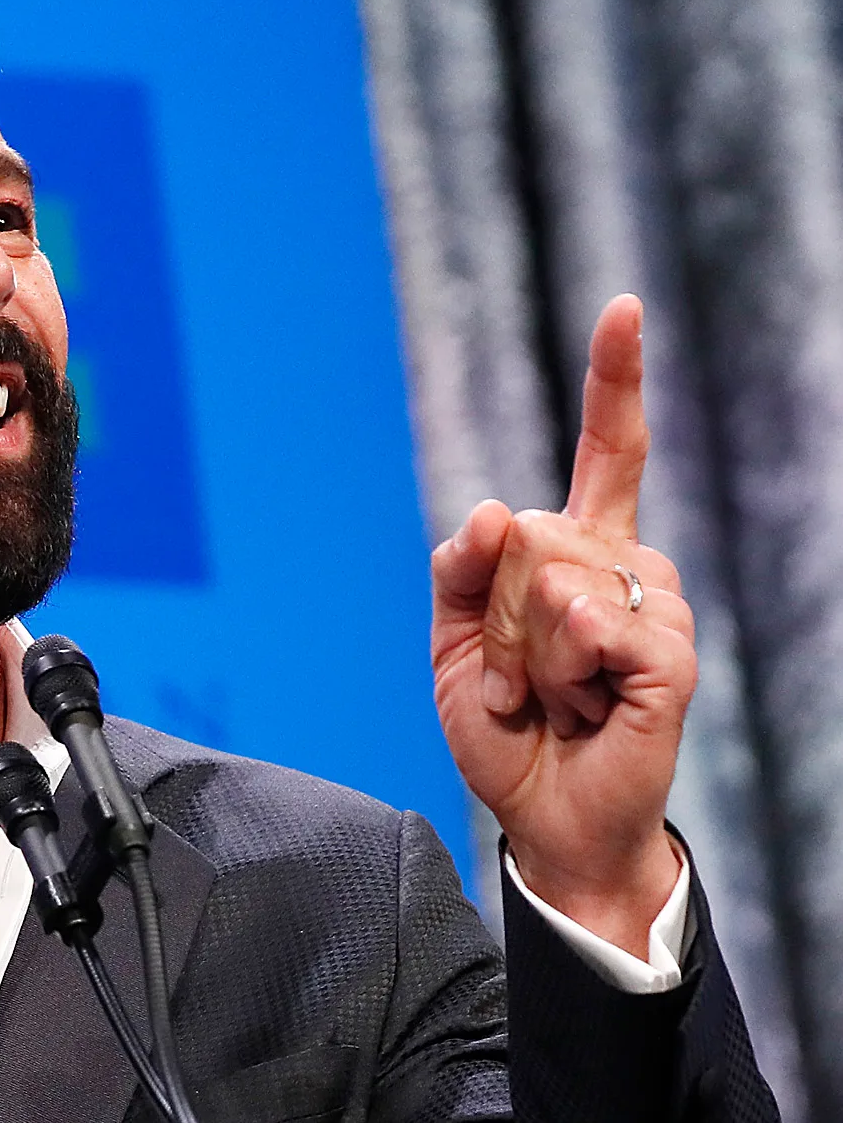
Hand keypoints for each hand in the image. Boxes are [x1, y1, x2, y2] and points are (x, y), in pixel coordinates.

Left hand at [430, 295, 696, 957]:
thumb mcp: (451, 641)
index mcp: (580, 552)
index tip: (624, 308)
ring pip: (551, 582)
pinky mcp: (670, 659)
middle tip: (515, 676)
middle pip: (529, 535)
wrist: (540, 814)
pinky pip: (589, 625)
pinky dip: (556, 673)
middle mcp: (628, 566)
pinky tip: (582, 708)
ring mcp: (656, 609)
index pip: (610, 452)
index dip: (616, 382)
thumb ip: (459, 570)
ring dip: (519, 654)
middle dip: (492, 616)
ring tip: (550, 696)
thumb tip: (491, 509)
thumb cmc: (505, 727)